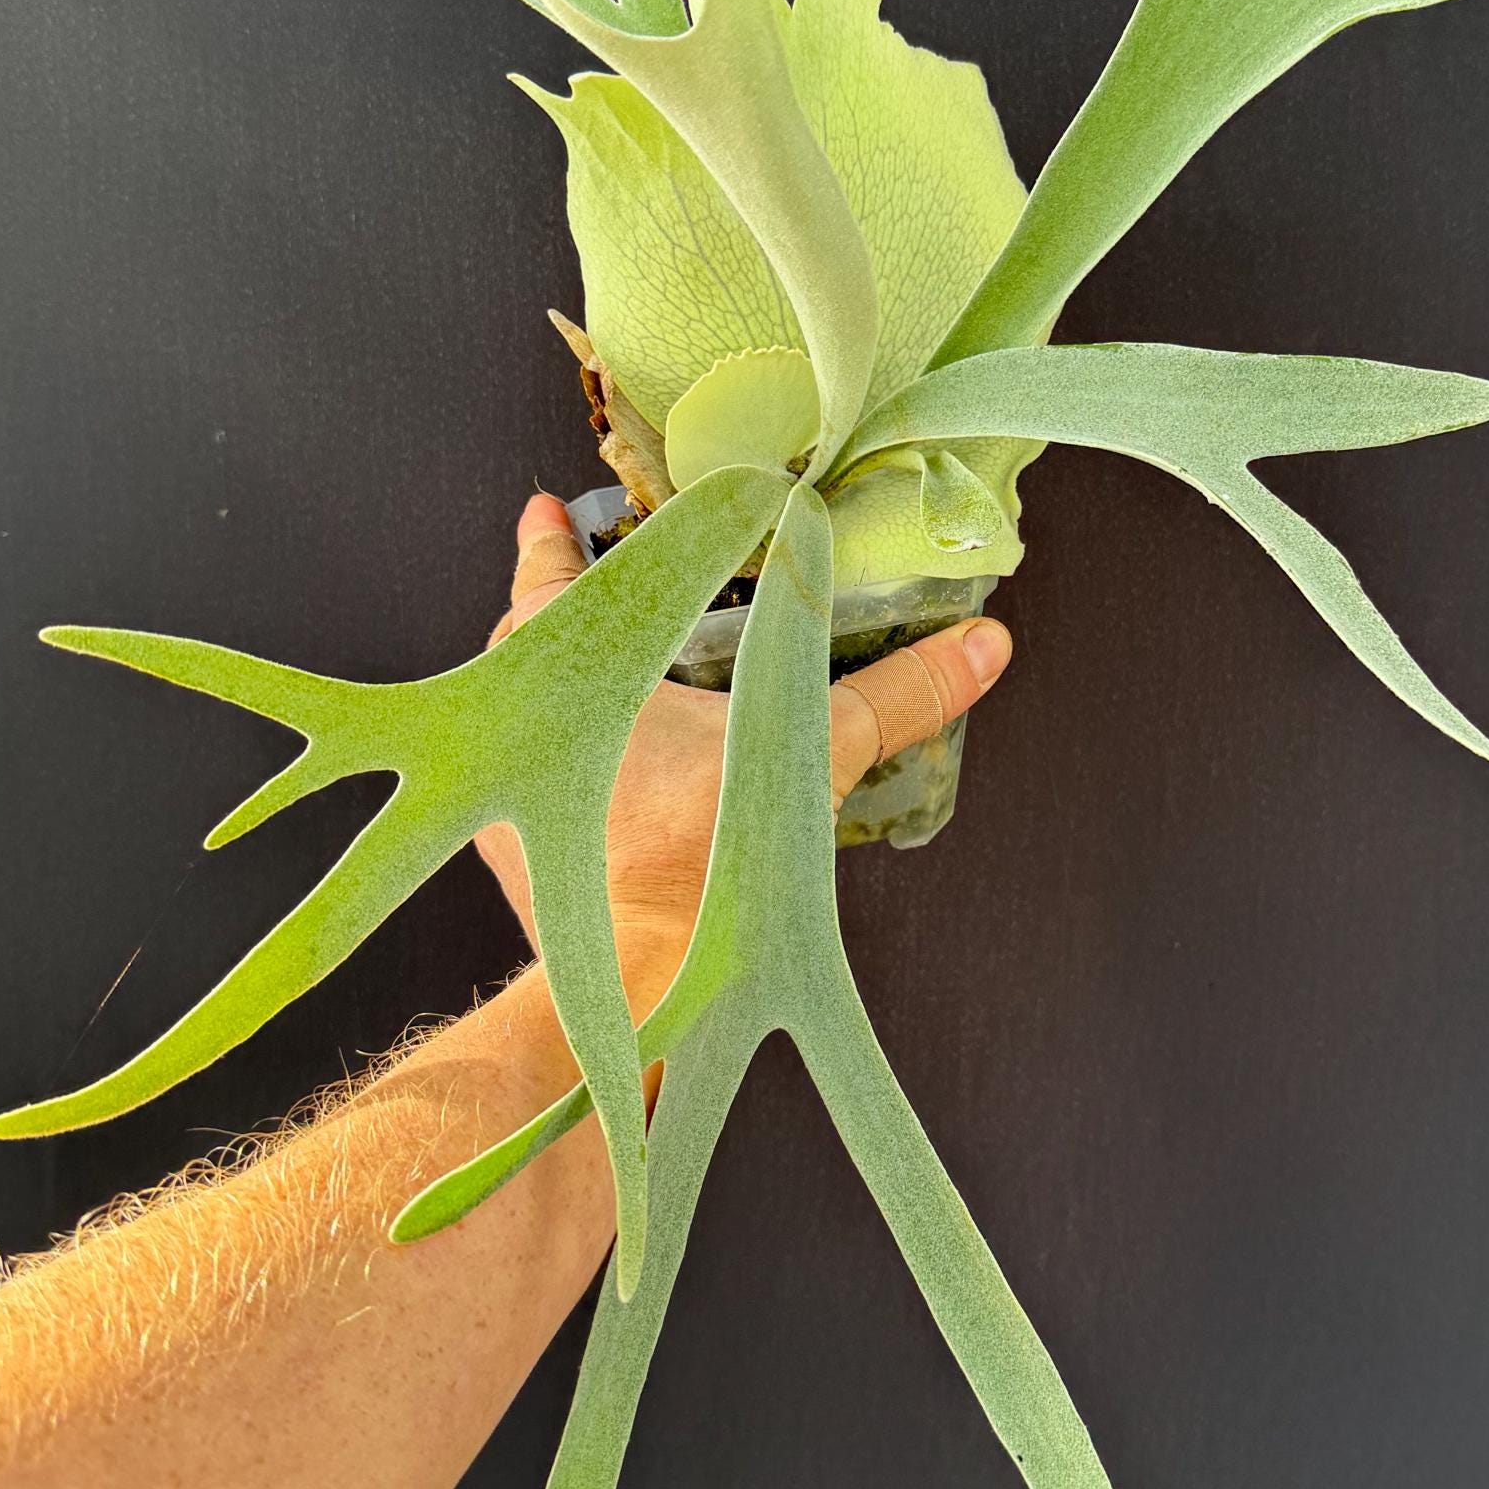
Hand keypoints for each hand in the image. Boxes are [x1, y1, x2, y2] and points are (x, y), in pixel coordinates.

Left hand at [475, 493, 1012, 1024]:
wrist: (638, 983)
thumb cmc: (698, 851)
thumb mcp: (808, 749)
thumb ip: (898, 694)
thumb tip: (985, 645)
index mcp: (562, 659)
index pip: (547, 569)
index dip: (552, 536)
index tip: (546, 506)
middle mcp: (512, 713)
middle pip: (531, 636)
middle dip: (565, 608)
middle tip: (599, 575)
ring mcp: (504, 791)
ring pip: (531, 708)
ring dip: (570, 683)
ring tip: (618, 664)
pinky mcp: (518, 853)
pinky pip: (542, 774)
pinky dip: (578, 754)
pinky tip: (628, 764)